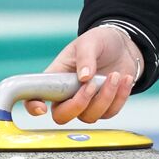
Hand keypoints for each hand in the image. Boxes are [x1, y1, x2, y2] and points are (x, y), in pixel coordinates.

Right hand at [24, 25, 142, 123]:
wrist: (124, 46)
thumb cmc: (100, 41)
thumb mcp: (90, 41)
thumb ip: (86, 57)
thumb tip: (84, 78)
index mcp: (56, 77)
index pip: (35, 96)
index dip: (33, 106)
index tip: (42, 109)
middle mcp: (67, 95)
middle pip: (62, 116)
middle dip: (78, 104)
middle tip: (92, 84)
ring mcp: (86, 103)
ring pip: (89, 117)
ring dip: (104, 97)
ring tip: (116, 75)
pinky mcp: (105, 107)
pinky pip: (110, 113)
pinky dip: (119, 97)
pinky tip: (125, 79)